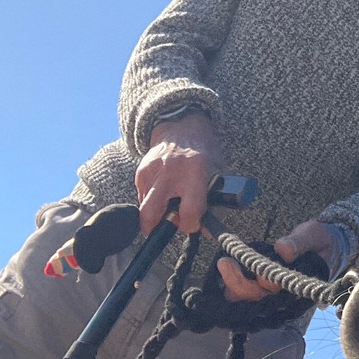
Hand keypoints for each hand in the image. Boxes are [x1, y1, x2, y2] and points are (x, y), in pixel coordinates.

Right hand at [134, 112, 221, 235]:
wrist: (181, 127)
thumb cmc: (203, 153)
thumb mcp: (217, 174)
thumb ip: (213, 203)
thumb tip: (204, 231)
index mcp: (195, 171)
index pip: (190, 210)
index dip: (191, 224)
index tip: (193, 224)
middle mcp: (170, 171)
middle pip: (151, 213)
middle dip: (155, 228)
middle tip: (167, 226)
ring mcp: (152, 171)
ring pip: (145, 208)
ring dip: (157, 213)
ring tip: (171, 202)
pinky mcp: (140, 172)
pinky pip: (143, 197)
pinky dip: (153, 200)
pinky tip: (165, 190)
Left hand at [216, 219, 336, 302]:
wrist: (321, 244)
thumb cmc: (318, 240)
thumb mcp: (313, 235)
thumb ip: (300, 242)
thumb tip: (283, 250)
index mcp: (298, 286)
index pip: (278, 292)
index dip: (266, 283)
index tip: (258, 270)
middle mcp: (283, 295)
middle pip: (257, 298)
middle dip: (239, 283)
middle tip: (225, 262)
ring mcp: (270, 293)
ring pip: (246, 298)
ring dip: (233, 284)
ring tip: (224, 263)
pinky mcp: (259, 286)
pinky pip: (242, 291)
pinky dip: (232, 282)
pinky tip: (225, 266)